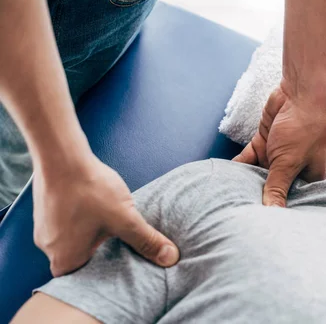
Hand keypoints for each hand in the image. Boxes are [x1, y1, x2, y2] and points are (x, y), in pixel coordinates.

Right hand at [32, 154, 178, 276]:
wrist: (62, 156)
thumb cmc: (89, 189)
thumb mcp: (125, 218)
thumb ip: (146, 240)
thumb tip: (170, 258)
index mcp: (64, 259)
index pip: (84, 280)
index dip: (103, 273)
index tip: (120, 263)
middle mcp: (48, 248)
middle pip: (78, 259)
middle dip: (99, 251)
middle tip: (118, 241)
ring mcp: (44, 227)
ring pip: (72, 238)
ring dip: (90, 232)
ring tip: (108, 220)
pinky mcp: (45, 209)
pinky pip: (65, 221)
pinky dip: (80, 218)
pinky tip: (95, 206)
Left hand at [233, 86, 325, 206]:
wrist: (299, 94)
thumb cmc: (303, 130)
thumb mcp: (288, 163)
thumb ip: (276, 188)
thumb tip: (271, 214)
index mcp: (307, 178)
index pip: (291, 201)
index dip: (279, 212)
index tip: (263, 226)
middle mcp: (292, 170)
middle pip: (273, 189)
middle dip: (259, 198)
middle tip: (241, 217)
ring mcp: (276, 157)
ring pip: (258, 174)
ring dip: (246, 182)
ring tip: (230, 200)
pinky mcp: (263, 144)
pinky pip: (248, 159)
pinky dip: (238, 166)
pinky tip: (225, 178)